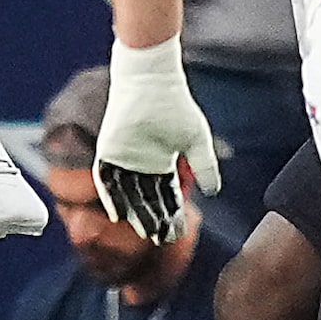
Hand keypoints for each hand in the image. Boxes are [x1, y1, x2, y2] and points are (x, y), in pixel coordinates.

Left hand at [94, 36, 219, 242]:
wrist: (152, 80)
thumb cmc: (175, 105)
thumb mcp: (196, 139)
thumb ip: (205, 166)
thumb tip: (214, 192)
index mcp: (161, 163)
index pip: (167, 196)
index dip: (172, 215)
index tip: (176, 233)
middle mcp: (141, 165)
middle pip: (147, 200)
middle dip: (154, 220)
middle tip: (160, 239)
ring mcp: (123, 160)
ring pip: (128, 195)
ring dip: (135, 214)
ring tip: (144, 233)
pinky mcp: (107, 152)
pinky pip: (106, 180)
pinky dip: (111, 197)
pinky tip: (118, 215)